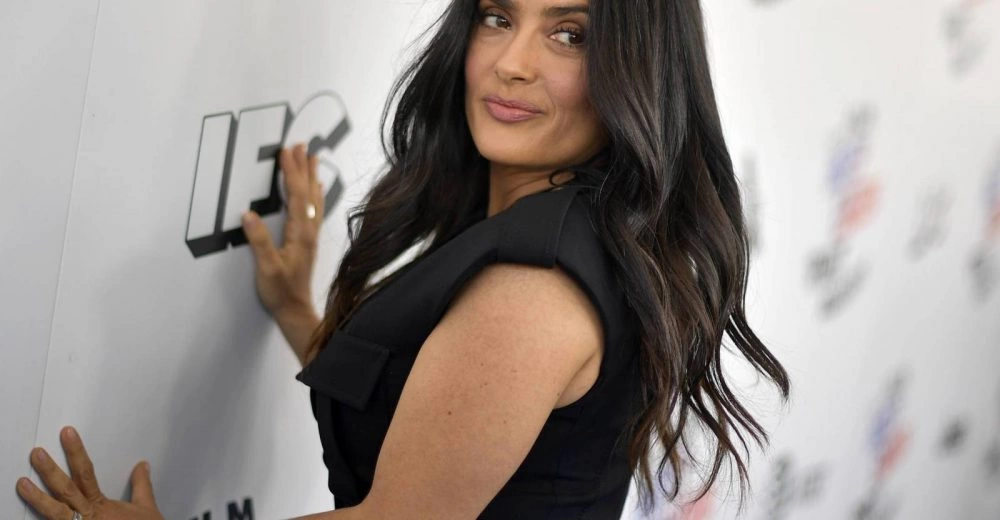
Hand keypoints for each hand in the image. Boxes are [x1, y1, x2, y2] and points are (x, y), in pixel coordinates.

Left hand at [16, 426, 163, 519]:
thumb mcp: (146, 507)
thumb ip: (141, 486)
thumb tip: (142, 465)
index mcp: (101, 505)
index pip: (86, 473)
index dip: (76, 453)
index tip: (67, 435)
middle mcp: (87, 516)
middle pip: (66, 490)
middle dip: (50, 472)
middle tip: (37, 454)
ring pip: (54, 513)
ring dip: (38, 498)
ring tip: (22, 484)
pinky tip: (30, 517)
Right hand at [242, 143, 324, 317]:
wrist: (296, 311)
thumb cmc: (281, 292)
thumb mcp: (266, 268)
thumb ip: (258, 241)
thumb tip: (248, 214)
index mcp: (299, 234)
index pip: (295, 196)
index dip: (291, 173)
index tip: (287, 152)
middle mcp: (309, 232)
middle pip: (307, 193)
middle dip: (303, 167)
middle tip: (302, 145)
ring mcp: (311, 236)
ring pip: (313, 199)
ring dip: (311, 177)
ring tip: (313, 158)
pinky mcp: (309, 242)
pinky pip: (314, 211)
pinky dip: (314, 195)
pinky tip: (316, 190)